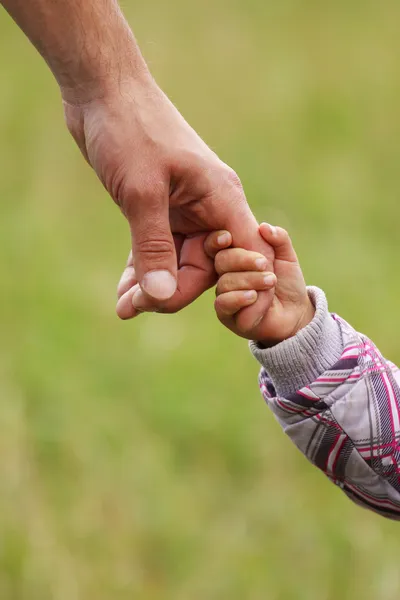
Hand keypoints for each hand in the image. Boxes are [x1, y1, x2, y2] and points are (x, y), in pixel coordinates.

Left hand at [63, 78, 273, 317]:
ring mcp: (184, 210)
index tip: (217, 316)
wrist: (102, 91)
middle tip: (134, 308)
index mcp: (221, 199)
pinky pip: (157, 250)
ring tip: (123, 306)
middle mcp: (209, 208)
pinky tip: (122, 291)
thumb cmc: (130, 129)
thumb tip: (162, 298)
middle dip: (173, 292)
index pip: (244, 256)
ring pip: (178, 263)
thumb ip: (154, 247)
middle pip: (206, 267)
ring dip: (153, 286)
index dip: (237, 288)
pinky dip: (142, 270)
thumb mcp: (142, 192)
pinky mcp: (159, 210)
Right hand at [205, 223, 314, 344]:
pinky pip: (224, 304)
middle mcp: (224, 276)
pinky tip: (254, 296)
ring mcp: (224, 296)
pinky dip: (240, 298)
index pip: (217, 244)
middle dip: (244, 260)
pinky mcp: (227, 316)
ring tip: (270, 282)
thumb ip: (279, 239)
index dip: (217, 240)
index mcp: (233, 258)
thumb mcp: (286, 256)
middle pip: (221, 261)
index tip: (229, 237)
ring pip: (225, 283)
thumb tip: (264, 227)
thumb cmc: (287, 283)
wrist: (295, 312)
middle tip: (265, 264)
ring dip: (250, 281)